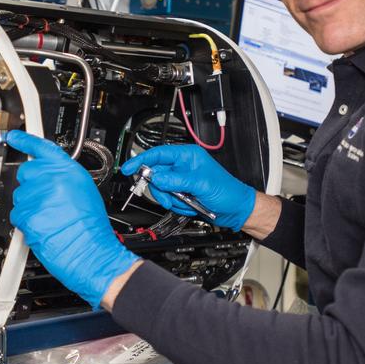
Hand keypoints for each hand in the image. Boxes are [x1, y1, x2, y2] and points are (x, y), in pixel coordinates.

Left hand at [6, 130, 139, 308]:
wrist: (91, 252)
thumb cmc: (91, 227)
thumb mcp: (84, 191)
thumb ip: (64, 178)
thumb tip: (49, 176)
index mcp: (69, 171)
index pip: (42, 148)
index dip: (25, 140)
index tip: (13, 136)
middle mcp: (52, 179)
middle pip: (26, 173)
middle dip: (31, 187)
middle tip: (46, 202)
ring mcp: (38, 196)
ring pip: (20, 197)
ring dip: (30, 207)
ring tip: (50, 218)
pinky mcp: (27, 214)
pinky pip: (17, 215)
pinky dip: (26, 223)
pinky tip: (43, 227)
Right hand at [120, 144, 255, 230]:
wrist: (236, 209)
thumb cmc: (227, 191)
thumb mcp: (200, 184)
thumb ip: (176, 180)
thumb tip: (156, 177)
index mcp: (187, 155)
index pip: (158, 154)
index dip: (141, 161)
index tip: (128, 169)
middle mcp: (182, 166)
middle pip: (156, 174)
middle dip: (162, 189)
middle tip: (170, 197)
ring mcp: (181, 180)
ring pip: (161, 189)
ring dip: (171, 199)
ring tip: (186, 202)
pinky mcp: (182, 192)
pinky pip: (169, 198)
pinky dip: (177, 205)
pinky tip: (190, 205)